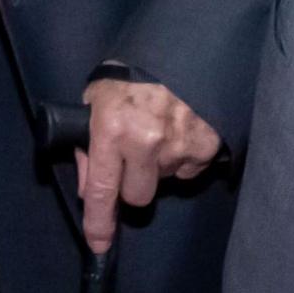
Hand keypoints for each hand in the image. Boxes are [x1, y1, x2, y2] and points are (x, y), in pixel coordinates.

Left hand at [74, 78, 221, 253]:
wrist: (178, 49)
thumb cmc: (128, 76)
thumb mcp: (93, 103)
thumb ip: (87, 146)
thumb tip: (88, 189)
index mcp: (111, 130)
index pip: (101, 190)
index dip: (99, 222)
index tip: (99, 244)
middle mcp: (145, 142)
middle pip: (138, 196)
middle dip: (133, 184)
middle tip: (133, 157)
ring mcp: (178, 145)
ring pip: (165, 181)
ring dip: (159, 166)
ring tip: (157, 132)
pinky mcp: (206, 145)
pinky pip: (190, 168)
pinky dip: (183, 156)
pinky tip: (177, 131)